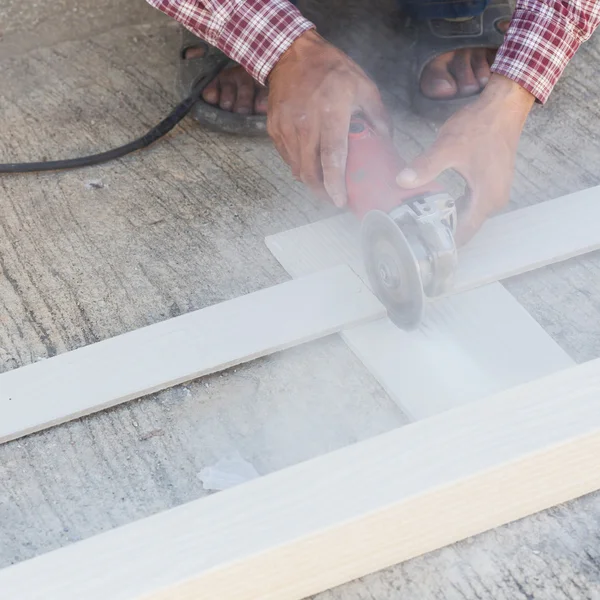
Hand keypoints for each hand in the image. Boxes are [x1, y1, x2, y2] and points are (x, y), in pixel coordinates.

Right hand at [267, 30, 390, 206]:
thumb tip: (386, 143)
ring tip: (324, 184)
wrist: (292, 55)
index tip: (340, 201)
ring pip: (297, 169)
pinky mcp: (275, 130)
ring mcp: (286, 128)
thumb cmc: (332, 70)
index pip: (331, 159)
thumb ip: (378, 117)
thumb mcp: (364, 86)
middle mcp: (305, 124)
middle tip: (334, 198)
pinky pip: (288, 158)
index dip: (335, 184)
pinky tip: (311, 165)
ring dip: (310, 181)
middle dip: (322, 192)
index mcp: (330, 114)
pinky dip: (299, 167)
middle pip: (310, 171)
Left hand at [396, 74, 534, 244]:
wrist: (503, 106)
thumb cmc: (479, 127)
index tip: (421, 245)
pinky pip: (472, 204)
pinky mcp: (492, 183)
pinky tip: (438, 205)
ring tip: (421, 223)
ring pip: (468, 216)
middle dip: (442, 231)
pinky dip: (456, 207)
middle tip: (414, 234)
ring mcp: (495, 193)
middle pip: (466, 228)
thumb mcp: (448, 148)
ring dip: (448, 219)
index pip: (464, 234)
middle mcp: (494, 201)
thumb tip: (402, 181)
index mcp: (486, 199)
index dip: (443, 241)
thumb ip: (425, 167)